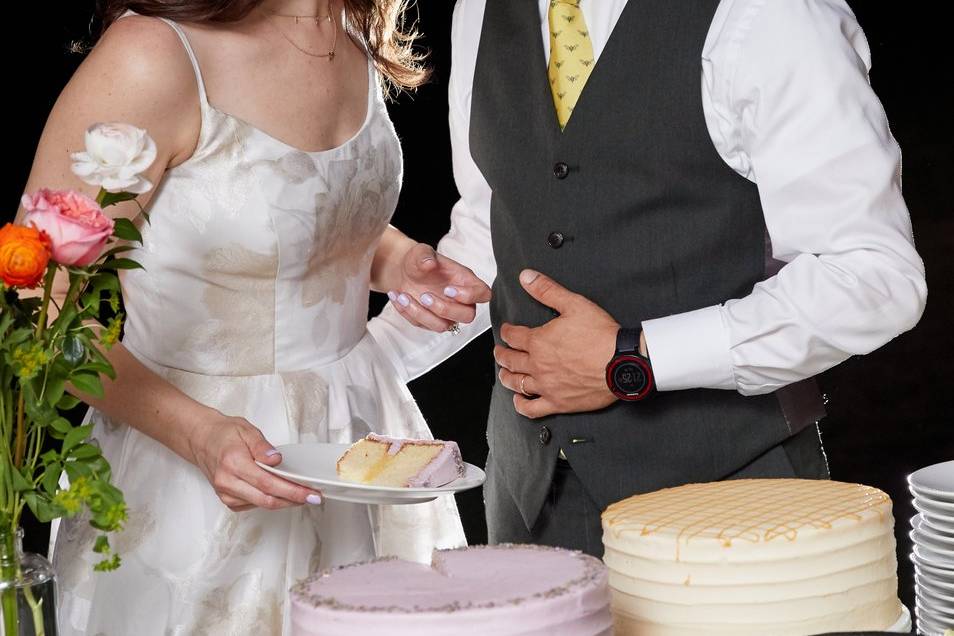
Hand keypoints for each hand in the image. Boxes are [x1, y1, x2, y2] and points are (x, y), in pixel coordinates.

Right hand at [189, 414, 322, 511]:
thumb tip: (276, 459)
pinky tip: (282, 493)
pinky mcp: (227, 499)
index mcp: (233, 463)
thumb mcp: (246, 430)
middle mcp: (227, 482)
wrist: (201, 440)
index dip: (292, 491)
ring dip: (284, 501)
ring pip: (261, 504)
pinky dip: (270, 500)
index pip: (268, 483)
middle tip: (314, 497)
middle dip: (293, 500)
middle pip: (266, 499)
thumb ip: (262, 446)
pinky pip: (253, 504)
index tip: (310, 493)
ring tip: (302, 494)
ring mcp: (225, 493)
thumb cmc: (224, 433)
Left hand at [388, 243, 490, 331]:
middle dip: (444, 309)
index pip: (483, 294)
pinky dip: (407, 313)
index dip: (470, 296)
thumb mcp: (420, 252)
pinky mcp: (430, 321)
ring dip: (421, 313)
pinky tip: (398, 297)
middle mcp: (460, 300)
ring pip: (443, 326)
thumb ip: (425, 255)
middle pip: (468, 316)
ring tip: (404, 296)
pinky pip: (422, 325)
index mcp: (465, 280)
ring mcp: (446, 313)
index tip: (448, 289)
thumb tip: (430, 263)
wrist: (403, 271)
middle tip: (424, 296)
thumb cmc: (419, 261)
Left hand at [494, 269, 619, 418]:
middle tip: (500, 351)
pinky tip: (519, 400)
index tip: (507, 331)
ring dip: (507, 377)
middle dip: (502, 354)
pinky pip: (532, 408)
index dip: (507, 332)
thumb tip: (527, 277)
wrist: (622, 363)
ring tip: (505, 373)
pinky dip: (521, 405)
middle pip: (510, 360)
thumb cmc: (602, 336)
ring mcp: (546, 385)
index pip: (513, 336)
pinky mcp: (558, 402)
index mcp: (539, 341)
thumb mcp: (574, 304)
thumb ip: (547, 290)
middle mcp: (538, 365)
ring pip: (516, 383)